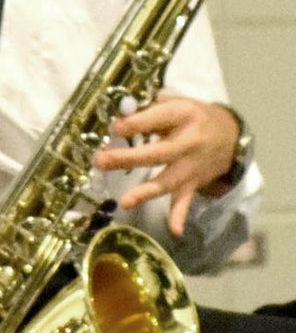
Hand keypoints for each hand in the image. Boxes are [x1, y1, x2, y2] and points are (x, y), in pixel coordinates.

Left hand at [94, 94, 239, 236]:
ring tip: (125, 201)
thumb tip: (119, 111)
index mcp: (184, 115)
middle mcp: (190, 141)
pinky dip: (180, 215)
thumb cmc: (193, 116)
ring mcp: (192, 165)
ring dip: (146, 191)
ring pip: (168, 180)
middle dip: (129, 158)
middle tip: (102, 160)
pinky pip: (186, 200)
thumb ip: (149, 106)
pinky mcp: (194, 182)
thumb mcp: (176, 102)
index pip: (158, 118)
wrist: (231, 136)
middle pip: (158, 153)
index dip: (135, 123)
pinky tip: (175, 230)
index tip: (115, 128)